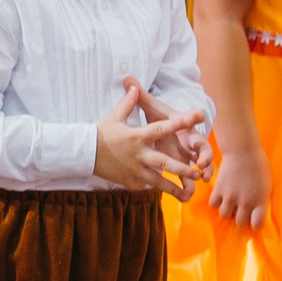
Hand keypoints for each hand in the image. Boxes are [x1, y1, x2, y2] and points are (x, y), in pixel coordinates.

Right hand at [92, 82, 200, 196]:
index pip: (162, 128)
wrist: (83, 153)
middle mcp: (139, 154)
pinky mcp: (129, 181)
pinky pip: (145, 186)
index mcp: (138, 136)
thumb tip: (133, 86)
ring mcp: (134, 170)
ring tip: (188, 194)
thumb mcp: (114, 117)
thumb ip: (127, 103)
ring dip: (173, 188)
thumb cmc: (100, 133)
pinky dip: (155, 188)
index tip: (198, 118)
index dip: (180, 123)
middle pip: (165, 163)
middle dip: (183, 170)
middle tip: (198, 173)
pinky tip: (167, 192)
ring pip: (158, 181)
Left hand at [122, 77, 210, 178]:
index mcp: (182, 125)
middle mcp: (188, 140)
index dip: (194, 118)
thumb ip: (140, 96)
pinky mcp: (184, 167)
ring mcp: (188, 155)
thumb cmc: (161, 120)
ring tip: (202, 181)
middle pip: (201, 147)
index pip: (190, 120)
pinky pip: (188, 179)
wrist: (166, 131)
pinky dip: (189, 186)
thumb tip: (126, 78)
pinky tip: (188, 195)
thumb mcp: (151, 109)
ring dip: (201, 173)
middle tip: (203, 161)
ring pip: (198, 165)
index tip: (200, 116)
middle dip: (204, 154)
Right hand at [207, 140, 269, 228]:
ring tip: (231, 204)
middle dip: (241, 218)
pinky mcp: (218, 189)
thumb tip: (254, 210)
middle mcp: (245, 202)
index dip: (256, 224)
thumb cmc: (259, 166)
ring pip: (225, 215)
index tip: (254, 220)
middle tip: (241, 211)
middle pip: (240, 222)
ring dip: (228, 211)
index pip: (258, 224)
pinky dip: (216, 203)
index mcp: (261, 201)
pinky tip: (221, 197)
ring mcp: (230, 196)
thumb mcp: (266, 185)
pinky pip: (213, 204)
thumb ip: (260, 200)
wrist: (243, 151)